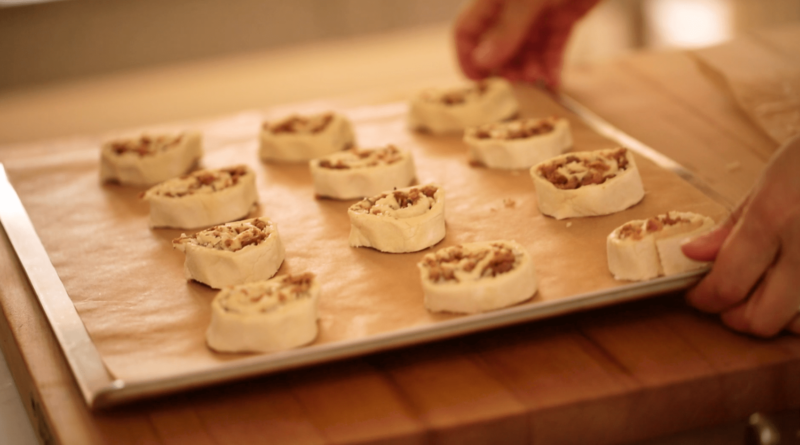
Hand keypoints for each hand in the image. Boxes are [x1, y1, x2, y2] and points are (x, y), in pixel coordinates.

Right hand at [453, 0, 599, 87]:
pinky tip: (553, 80)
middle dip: (505, 65)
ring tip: (536, 79)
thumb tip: (482, 61)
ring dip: (529, 67)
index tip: (478, 82)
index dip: (467, 57)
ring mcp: (539, 10)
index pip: (467, 29)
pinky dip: (552, 63)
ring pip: (526, 48)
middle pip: (498, 43)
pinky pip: (552, 45)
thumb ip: (507, 29)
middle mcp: (513, 5)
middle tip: (515, 82)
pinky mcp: (564, 15)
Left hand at [682, 135, 799, 336]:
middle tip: (730, 298)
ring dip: (778, 318)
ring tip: (771, 290)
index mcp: (774, 218)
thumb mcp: (769, 182)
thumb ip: (730, 226)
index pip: (727, 284)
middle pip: (761, 320)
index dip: (704, 298)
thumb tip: (692, 254)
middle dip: (737, 315)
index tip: (699, 295)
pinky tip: (795, 289)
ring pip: (797, 327)